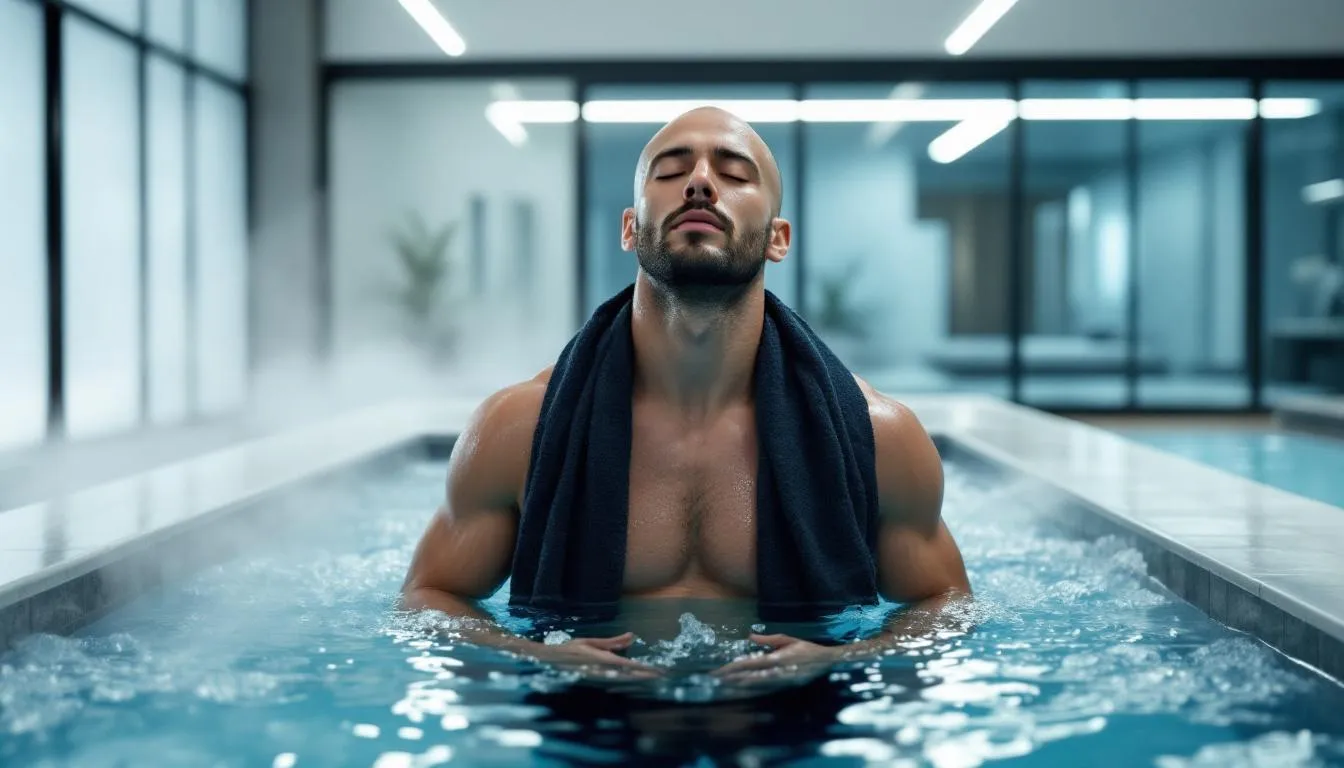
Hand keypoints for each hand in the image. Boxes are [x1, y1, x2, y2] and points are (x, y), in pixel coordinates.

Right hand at [525, 632, 663, 680]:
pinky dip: (627, 681)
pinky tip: (635, 680)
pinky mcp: (596, 682)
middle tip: (663, 675)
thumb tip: (631, 636)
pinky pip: (615, 683)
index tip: (658, 669)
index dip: (644, 668)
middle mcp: (601, 671)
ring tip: (654, 677)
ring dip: (639, 679)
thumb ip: (612, 642)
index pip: (628, 665)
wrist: (549, 661)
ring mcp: (598, 679)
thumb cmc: (570, 649)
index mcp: (601, 659)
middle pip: (629, 676)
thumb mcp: (591, 642)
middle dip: (646, 676)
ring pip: (623, 682)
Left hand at [711, 633, 839, 688]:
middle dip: (731, 680)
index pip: (750, 664)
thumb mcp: (788, 640)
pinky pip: (765, 691)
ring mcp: (781, 683)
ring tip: (723, 688)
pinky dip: (752, 692)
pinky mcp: (785, 689)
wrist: (828, 663)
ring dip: (738, 688)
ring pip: (755, 687)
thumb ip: (768, 640)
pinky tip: (742, 693)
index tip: (719, 671)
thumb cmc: (808, 649)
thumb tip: (750, 637)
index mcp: (777, 659)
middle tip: (714, 682)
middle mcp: (777, 673)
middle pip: (749, 678)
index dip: (733, 668)